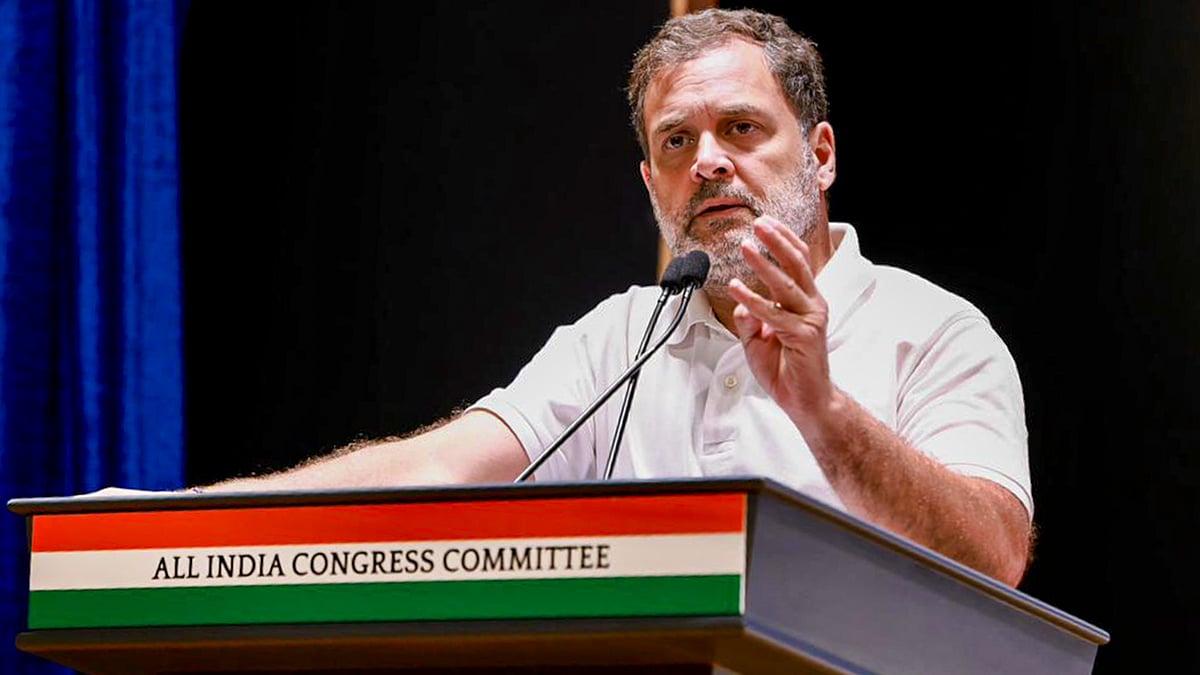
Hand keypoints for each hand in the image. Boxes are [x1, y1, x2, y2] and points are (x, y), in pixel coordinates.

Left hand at [727, 216, 834, 422]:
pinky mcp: (803, 336)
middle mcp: (813, 305)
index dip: (783, 240)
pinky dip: (753, 300)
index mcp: (806, 301)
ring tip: (746, 246)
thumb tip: (739, 302)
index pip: (798, 262)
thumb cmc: (785, 368)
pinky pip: (773, 314)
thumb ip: (749, 318)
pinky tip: (736, 288)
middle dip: (777, 241)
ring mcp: (810, 320)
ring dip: (764, 264)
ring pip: (785, 285)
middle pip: (796, 265)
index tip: (766, 222)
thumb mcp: (758, 339)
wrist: (805, 400)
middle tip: (758, 223)